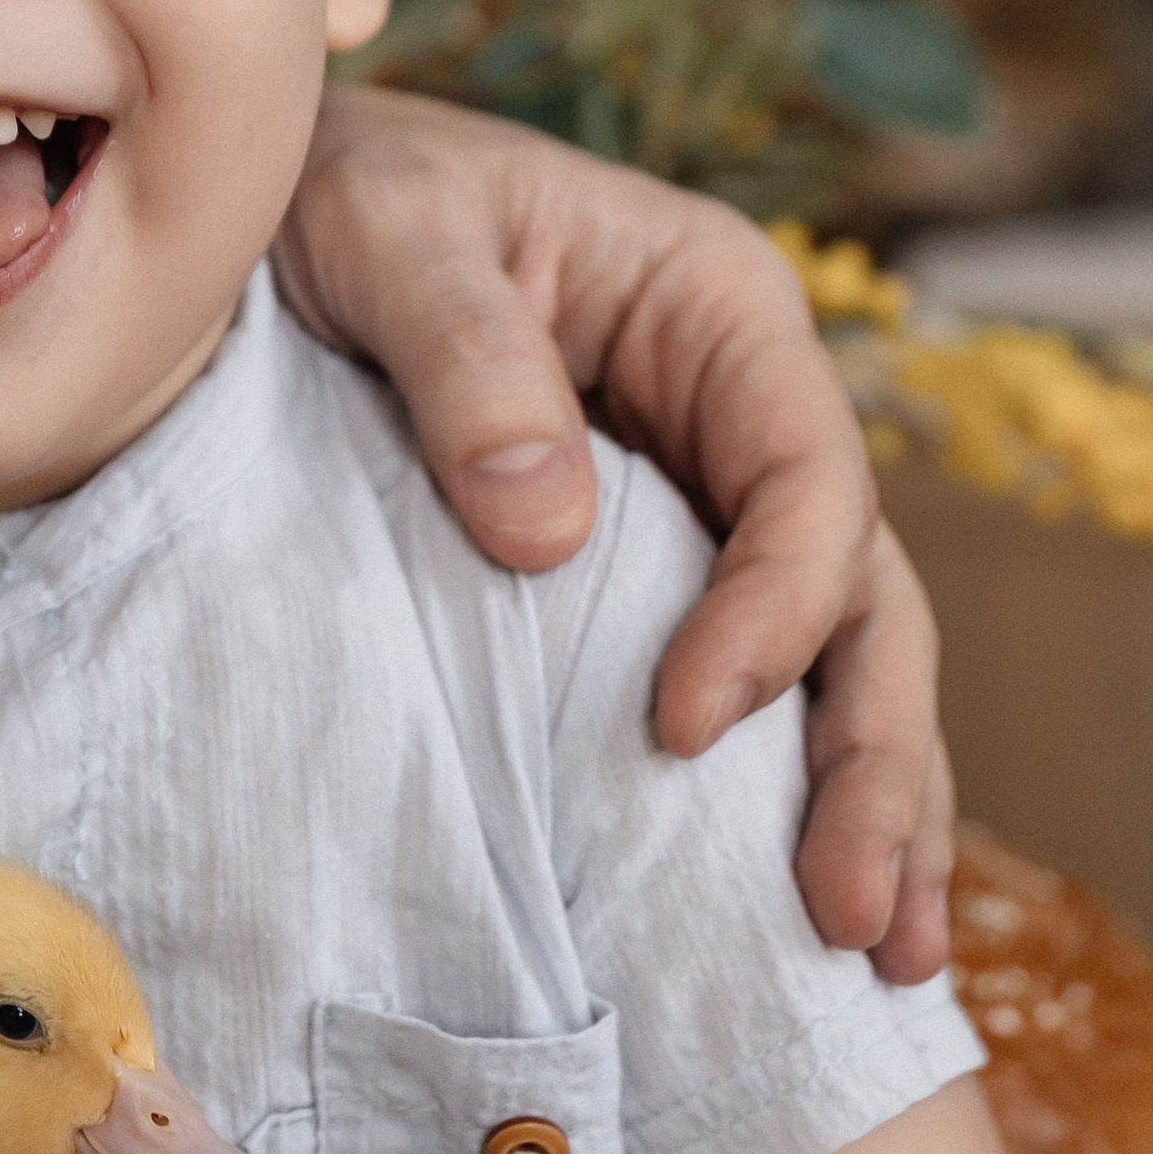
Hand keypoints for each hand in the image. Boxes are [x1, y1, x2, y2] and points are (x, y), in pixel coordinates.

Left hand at [276, 90, 950, 977]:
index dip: (772, 610)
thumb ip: (468, 363)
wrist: (266, 207)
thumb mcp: (390, 235)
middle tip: (852, 917)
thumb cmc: (341, 194)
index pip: (804, 478)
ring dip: (869, 806)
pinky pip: (747, 690)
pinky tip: (800, 926)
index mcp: (718, 309)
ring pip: (834, 663)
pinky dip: (782, 798)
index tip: (685, 724)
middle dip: (869, 757)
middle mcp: (742, 413)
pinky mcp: (646, 582)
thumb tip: (550, 534)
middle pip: (859, 596)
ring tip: (886, 960)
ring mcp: (707, 503)